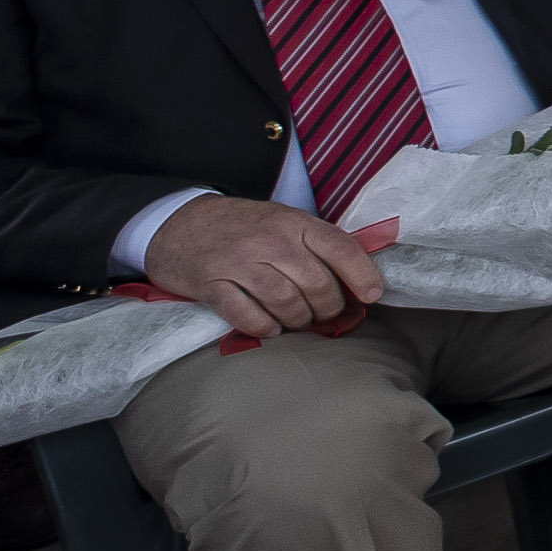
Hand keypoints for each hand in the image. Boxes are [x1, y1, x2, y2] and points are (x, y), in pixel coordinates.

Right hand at [138, 193, 397, 339]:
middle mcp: (270, 241)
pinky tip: (269, 327)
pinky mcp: (211, 285)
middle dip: (328, 308)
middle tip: (324, 315)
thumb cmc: (242, 228)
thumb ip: (314, 245)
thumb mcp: (282, 222)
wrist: (178, 223)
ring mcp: (239, 263)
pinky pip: (247, 316)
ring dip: (298, 321)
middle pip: (317, 284)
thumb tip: (356, 281)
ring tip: (298, 321)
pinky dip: (264, 328)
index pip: (341, 248)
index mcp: (295, 223)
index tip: (373, 296)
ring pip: (286, 303)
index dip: (363, 275)